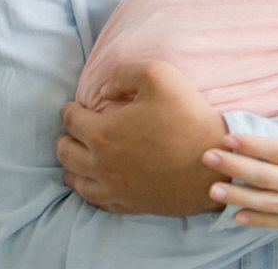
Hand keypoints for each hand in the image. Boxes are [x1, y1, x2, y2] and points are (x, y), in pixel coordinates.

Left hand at [57, 61, 228, 215]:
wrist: (213, 162)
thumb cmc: (188, 117)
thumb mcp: (160, 75)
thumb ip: (125, 73)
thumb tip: (105, 90)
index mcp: (102, 133)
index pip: (72, 120)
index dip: (69, 110)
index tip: (71, 106)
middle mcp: (101, 164)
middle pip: (66, 153)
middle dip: (63, 139)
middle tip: (68, 133)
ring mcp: (115, 188)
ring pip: (76, 180)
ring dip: (70, 167)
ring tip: (73, 160)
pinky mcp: (130, 203)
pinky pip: (97, 200)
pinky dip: (88, 190)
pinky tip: (93, 185)